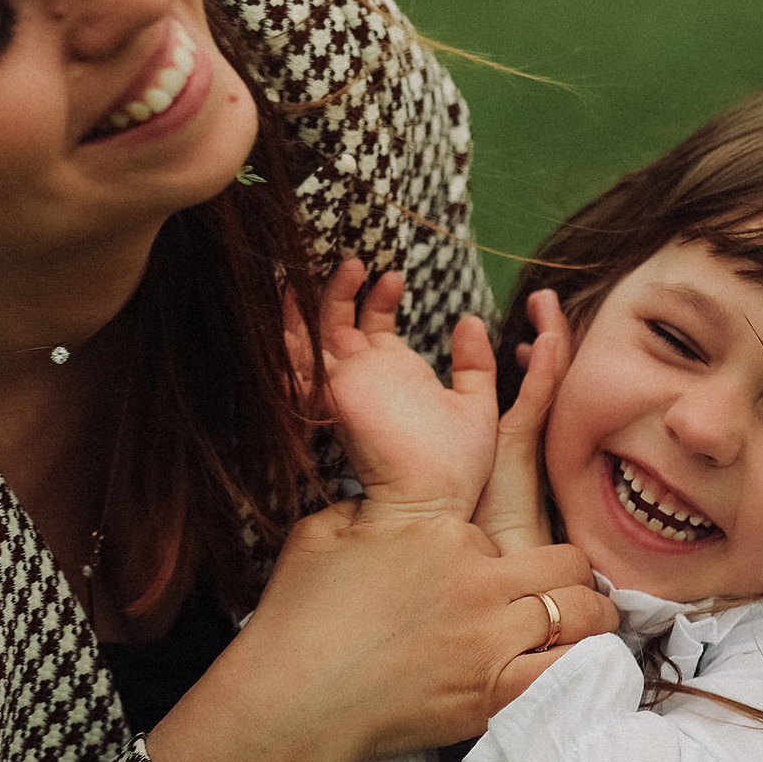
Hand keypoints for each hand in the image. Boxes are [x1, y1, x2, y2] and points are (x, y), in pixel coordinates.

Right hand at [145, 502, 619, 761]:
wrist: (290, 702)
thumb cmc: (297, 618)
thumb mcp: (325, 530)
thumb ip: (370, 505)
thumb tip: (388, 502)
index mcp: (441, 530)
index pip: (512, 517)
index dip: (511, 541)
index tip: (505, 563)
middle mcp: (477, 576)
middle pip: (565, 562)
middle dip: (570, 575)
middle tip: (565, 594)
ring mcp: (490, 636)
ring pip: (581, 612)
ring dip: (589, 617)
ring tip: (586, 628)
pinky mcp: (492, 693)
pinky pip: (568, 671)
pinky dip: (583, 667)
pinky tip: (580, 669)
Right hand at [297, 257, 497, 519]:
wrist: (437, 499)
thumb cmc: (457, 467)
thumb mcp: (476, 405)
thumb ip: (474, 364)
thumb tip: (469, 321)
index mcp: (393, 376)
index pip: (373, 328)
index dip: (378, 299)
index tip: (394, 276)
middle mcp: (364, 379)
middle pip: (337, 325)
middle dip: (342, 291)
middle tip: (356, 261)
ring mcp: (344, 388)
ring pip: (312, 339)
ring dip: (314, 305)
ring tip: (338, 270)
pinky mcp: (332, 399)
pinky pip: (297, 366)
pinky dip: (287, 340)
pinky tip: (286, 305)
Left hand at [472, 288, 567, 553]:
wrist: (481, 552)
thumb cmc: (461, 509)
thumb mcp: (452, 452)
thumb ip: (449, 420)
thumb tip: (434, 397)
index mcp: (510, 425)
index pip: (531, 374)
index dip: (534, 345)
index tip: (531, 317)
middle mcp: (523, 424)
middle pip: (546, 366)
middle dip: (549, 329)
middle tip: (543, 298)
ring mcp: (527, 431)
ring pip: (549, 374)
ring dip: (552, 334)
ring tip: (546, 303)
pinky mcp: (521, 441)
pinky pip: (537, 397)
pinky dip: (543, 366)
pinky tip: (544, 339)